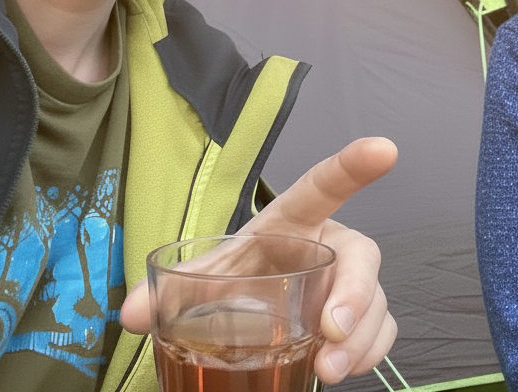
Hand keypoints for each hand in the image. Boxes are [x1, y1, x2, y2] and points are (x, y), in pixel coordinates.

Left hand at [120, 137, 398, 382]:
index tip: (383, 147)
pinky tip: (344, 369)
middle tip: (331, 330)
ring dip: (359, 337)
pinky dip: (370, 351)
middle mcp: (330, 246)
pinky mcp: (361, 318)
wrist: (252, 304)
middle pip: (361, 257)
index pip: (323, 186)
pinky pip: (382, 331)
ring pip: (376, 301)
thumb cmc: (238, 275)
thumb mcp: (206, 276)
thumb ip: (172, 289)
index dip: (351, 165)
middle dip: (355, 293)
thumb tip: (133, 314)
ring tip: (329, 369)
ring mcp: (350, 284)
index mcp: (292, 222)